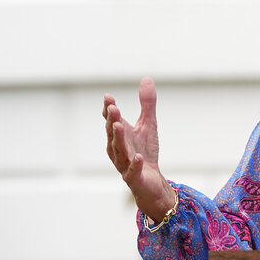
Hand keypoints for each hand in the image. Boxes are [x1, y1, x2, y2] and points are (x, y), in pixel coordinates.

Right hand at [103, 77, 174, 220]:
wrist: (151, 181)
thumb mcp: (148, 124)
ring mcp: (124, 163)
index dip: (109, 109)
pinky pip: (132, 170)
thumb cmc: (145, 151)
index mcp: (120, 135)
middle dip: (112, 121)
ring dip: (118, 139)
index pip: (111, 120)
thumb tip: (146, 78)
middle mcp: (117, 149)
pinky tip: (138, 157)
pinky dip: (134, 163)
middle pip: (113, 134)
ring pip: (119, 151)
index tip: (108, 97)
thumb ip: (147, 104)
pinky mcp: (134, 177)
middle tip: (113, 108)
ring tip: (119, 125)